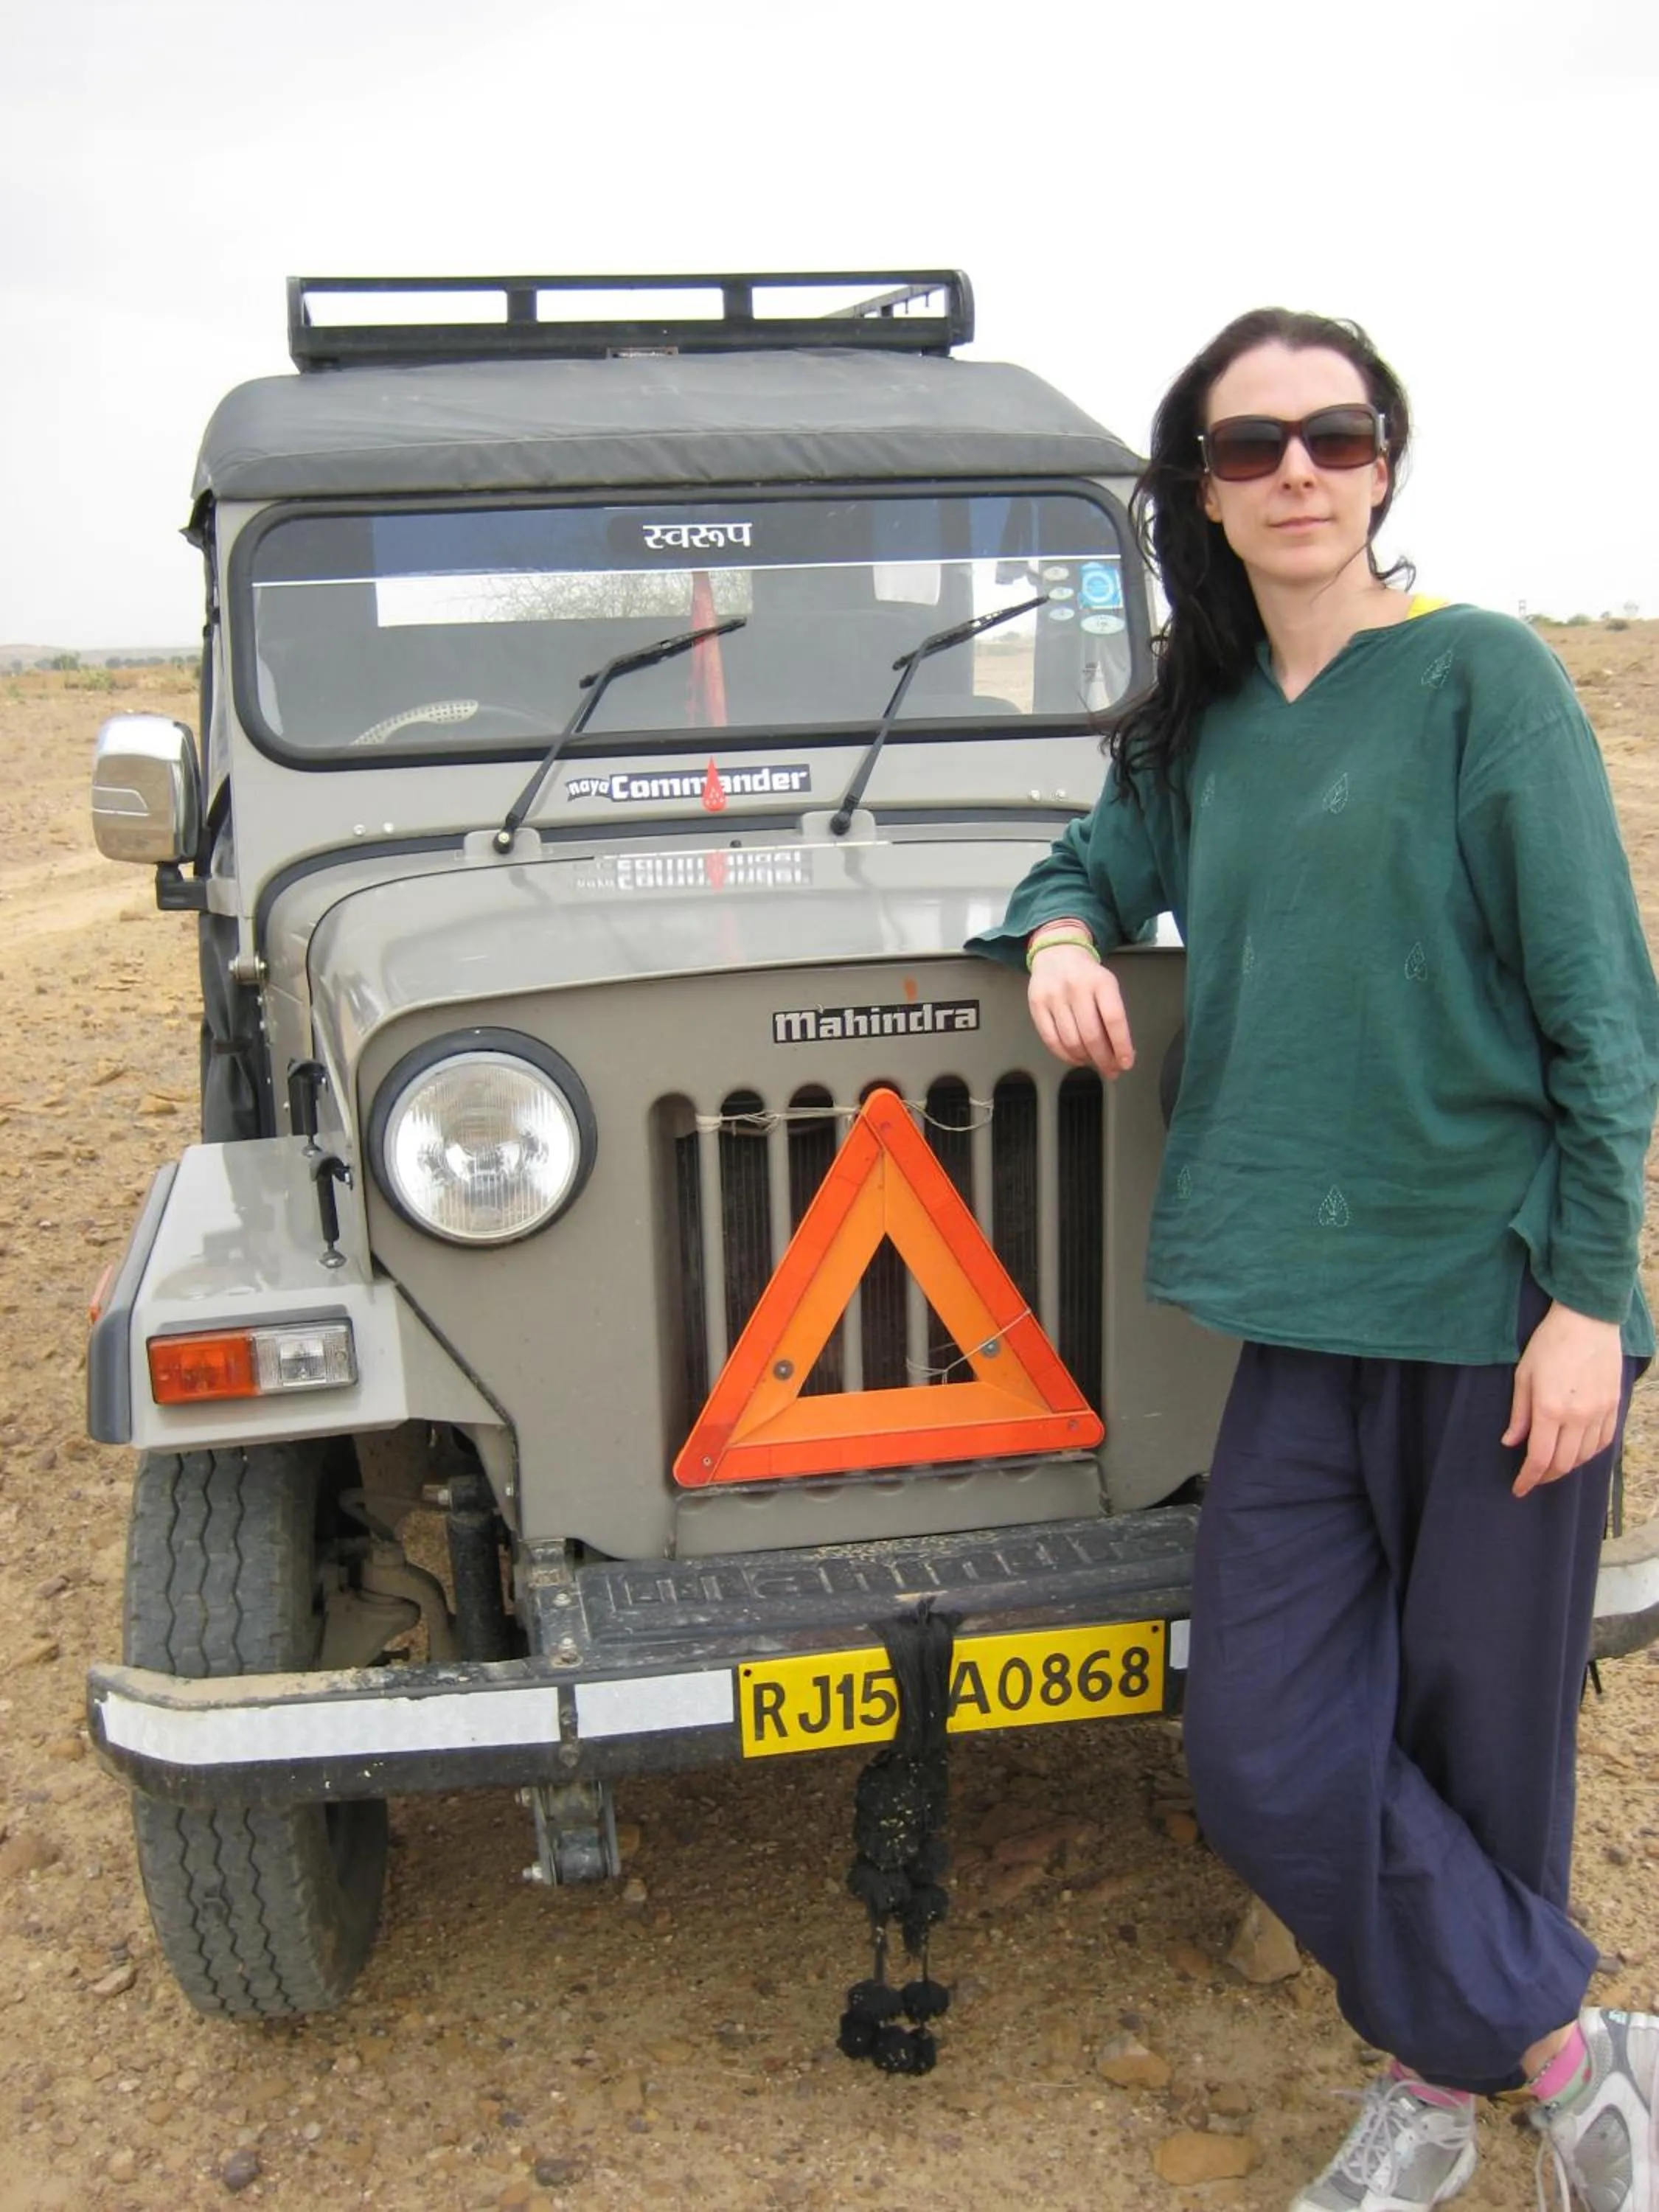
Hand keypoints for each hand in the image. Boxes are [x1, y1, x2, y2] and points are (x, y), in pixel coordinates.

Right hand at [1027, 946, 1135, 1076]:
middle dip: (1104, 1059)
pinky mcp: (1036, 1005)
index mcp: (1101, 982)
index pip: (1114, 1019)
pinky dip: (1066, 1056)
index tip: (1126, 1063)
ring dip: (1086, 1059)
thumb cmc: (1087, 975)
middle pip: (1091, 1035)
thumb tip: (1121, 1052)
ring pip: (1071, 1042)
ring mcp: (1054, 997)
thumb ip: (1113, 1015)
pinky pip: (1052, 1040)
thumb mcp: (1107, 986)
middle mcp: (1076, 988)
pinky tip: (1076, 1058)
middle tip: (1112, 1071)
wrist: (1057, 953)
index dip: (1121, 1046)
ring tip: (1094, 1063)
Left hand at [1504, 1300, 1622, 1496]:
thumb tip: (1511, 1443)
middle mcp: (1577, 1416)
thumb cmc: (1549, 1344)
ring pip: (1584, 1456)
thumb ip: (1519, 1414)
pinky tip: (1577, 1452)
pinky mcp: (1614, 1406)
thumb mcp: (1524, 1376)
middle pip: (1563, 1463)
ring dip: (1567, 1467)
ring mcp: (1599, 1412)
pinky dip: (1588, 1454)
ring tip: (1552, 1465)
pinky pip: (1603, 1442)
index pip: (1540, 1458)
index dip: (1528, 1479)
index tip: (1518, 1489)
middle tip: (1532, 1478)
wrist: (1587, 1320)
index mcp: (1550, 1409)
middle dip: (1545, 1476)